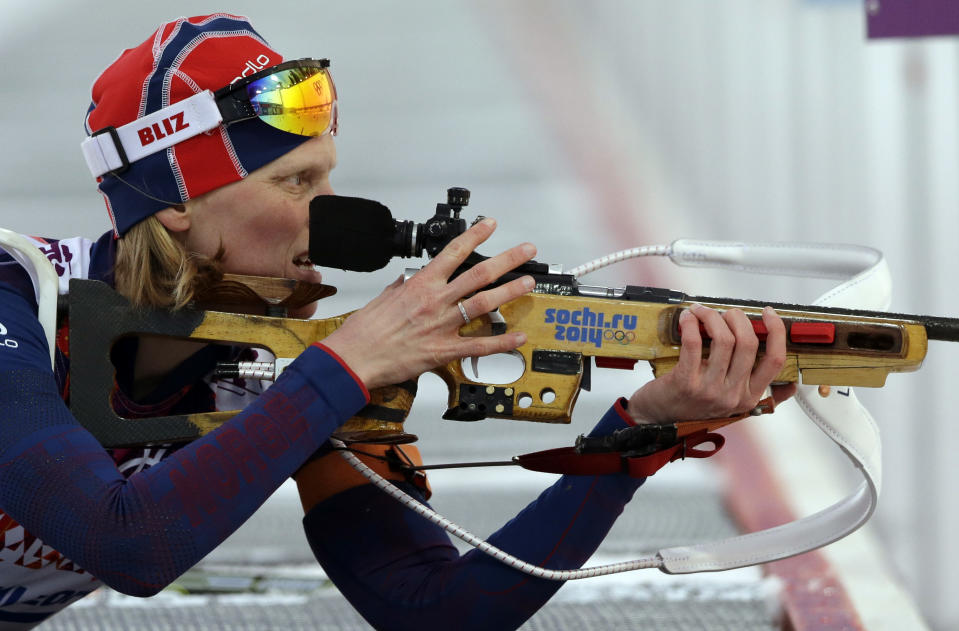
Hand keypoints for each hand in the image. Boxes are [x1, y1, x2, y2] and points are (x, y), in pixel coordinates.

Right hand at [322, 218, 535, 389]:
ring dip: (510, 292)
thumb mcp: (384, 297)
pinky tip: (519, 337)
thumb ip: (403, 287)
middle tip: (526, 251)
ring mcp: (441, 325)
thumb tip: (411, 280)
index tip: (490, 225)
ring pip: (484, 303)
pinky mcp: (443, 351)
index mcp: (420, 284)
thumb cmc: (364, 330)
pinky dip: (502, 342)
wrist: (353, 358)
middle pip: (478, 274)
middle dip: (507, 260)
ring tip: (528, 282)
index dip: (475, 235)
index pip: (453, 252)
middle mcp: (435, 301)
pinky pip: (479, 345)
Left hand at [626, 304, 796, 423]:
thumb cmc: (694, 408)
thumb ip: (762, 396)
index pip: (775, 361)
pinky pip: (693, 343)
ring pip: (723, 340)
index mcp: (750, 396)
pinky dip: (691, 324)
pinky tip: (687, 318)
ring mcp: (709, 389)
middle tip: (726, 312)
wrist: (657, 420)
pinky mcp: (685, 382)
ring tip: (702, 311)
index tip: (768, 313)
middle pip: (748, 343)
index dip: (776, 332)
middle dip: (738, 318)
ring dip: (712, 317)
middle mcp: (733, 395)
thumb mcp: (733, 406)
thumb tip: (792, 385)